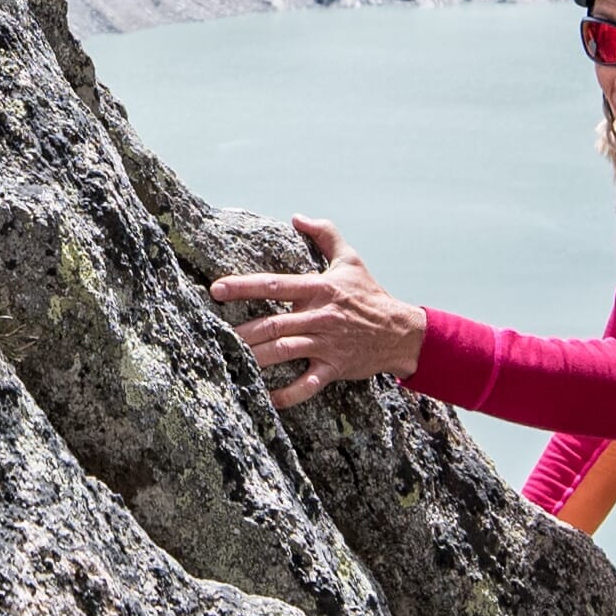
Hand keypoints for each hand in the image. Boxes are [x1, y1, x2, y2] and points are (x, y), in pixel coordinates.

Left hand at [205, 217, 426, 410]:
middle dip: (242, 331)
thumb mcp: (351, 259)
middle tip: (213, 335)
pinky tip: (267, 398)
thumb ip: (325, 234)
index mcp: (319, 288)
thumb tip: (297, 217)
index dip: (243, 286)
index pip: (275, 284)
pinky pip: (307, 384)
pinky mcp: (334, 367)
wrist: (401, 332)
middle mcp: (319, 316)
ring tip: (231, 361)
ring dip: (256, 359)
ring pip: (284, 352)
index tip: (216, 289)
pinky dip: (288, 394)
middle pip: (273, 324)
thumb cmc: (370, 295)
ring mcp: (326, 344)